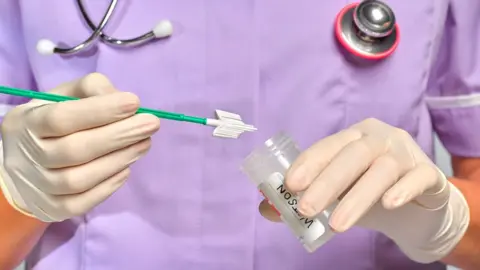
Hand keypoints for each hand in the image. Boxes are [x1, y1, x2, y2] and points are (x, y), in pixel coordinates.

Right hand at [0, 73, 159, 221]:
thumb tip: (123, 100)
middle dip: (119, 136)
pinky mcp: (52, 209)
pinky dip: (108, 186)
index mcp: (27, 123)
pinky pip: (82, 203)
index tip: (134, 102)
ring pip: (80, 179)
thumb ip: (92, 90)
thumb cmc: (52, 122)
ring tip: (144, 144)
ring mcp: (39, 187)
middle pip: (75, 150)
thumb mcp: (64, 97)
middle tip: (151, 124)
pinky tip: (126, 168)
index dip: (100, 111)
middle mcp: (28, 157)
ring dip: (119, 160)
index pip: (61, 118)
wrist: (23, 164)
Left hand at [259, 118, 468, 262]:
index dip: (308, 163)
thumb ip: (305, 197)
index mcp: (354, 137)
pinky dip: (403, 189)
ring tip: (337, 225)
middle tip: (306, 209)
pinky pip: (418, 177)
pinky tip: (388, 204)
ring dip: (357, 197)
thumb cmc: (369, 193)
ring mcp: (407, 153)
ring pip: (382, 169)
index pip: (328, 146)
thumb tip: (266, 209)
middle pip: (353, 155)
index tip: (289, 185)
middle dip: (327, 182)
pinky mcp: (430, 174)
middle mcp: (380, 138)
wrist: (418, 207)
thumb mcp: (337, 195)